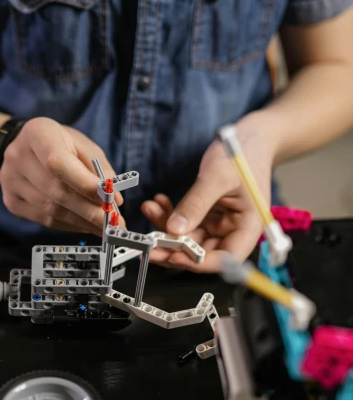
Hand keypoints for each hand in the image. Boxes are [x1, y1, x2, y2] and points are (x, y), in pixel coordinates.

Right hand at [0, 117, 122, 234]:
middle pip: (55, 191)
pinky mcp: (11, 202)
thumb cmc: (58, 144)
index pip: (58, 163)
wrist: (21, 147)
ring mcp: (10, 182)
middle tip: (113, 223)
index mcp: (37, 134)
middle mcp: (18, 157)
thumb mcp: (81, 145)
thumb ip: (100, 169)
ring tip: (103, 227)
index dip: (84, 184)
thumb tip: (115, 198)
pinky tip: (85, 225)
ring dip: (82, 222)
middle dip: (89, 211)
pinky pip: (44, 220)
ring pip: (50, 211)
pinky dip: (69, 226)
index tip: (109, 200)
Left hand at [141, 112, 274, 271]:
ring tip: (150, 210)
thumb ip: (196, 203)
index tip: (174, 256)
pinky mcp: (206, 217)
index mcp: (249, 227)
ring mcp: (219, 225)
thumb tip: (175, 229)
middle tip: (150, 243)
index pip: (226, 257)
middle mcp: (234, 231)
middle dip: (174, 248)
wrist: (249, 138)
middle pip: (203, 253)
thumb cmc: (243, 153)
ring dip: (166, 229)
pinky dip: (169, 216)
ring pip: (188, 240)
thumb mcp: (217, 176)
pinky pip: (184, 225)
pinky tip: (158, 203)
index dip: (199, 262)